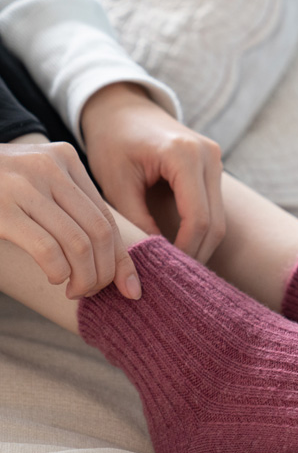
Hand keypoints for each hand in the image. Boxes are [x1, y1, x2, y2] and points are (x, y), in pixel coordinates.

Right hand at [0, 134, 141, 299]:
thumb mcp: (37, 187)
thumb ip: (70, 209)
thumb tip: (114, 260)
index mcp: (65, 160)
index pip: (108, 217)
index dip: (123, 259)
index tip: (130, 289)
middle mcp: (49, 167)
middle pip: (100, 232)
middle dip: (106, 272)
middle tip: (94, 292)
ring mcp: (24, 184)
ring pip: (80, 243)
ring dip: (85, 278)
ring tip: (75, 291)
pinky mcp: (2, 208)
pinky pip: (49, 248)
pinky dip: (60, 272)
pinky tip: (55, 279)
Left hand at [81, 83, 225, 263]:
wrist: (122, 108)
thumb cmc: (112, 142)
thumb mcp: (115, 183)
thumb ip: (136, 221)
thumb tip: (152, 260)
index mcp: (184, 155)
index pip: (198, 218)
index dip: (185, 250)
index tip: (165, 271)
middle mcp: (209, 156)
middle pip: (216, 223)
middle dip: (196, 253)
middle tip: (173, 278)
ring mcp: (216, 160)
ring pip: (220, 219)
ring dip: (201, 245)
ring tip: (176, 266)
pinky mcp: (214, 167)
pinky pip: (215, 209)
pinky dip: (201, 231)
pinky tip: (181, 247)